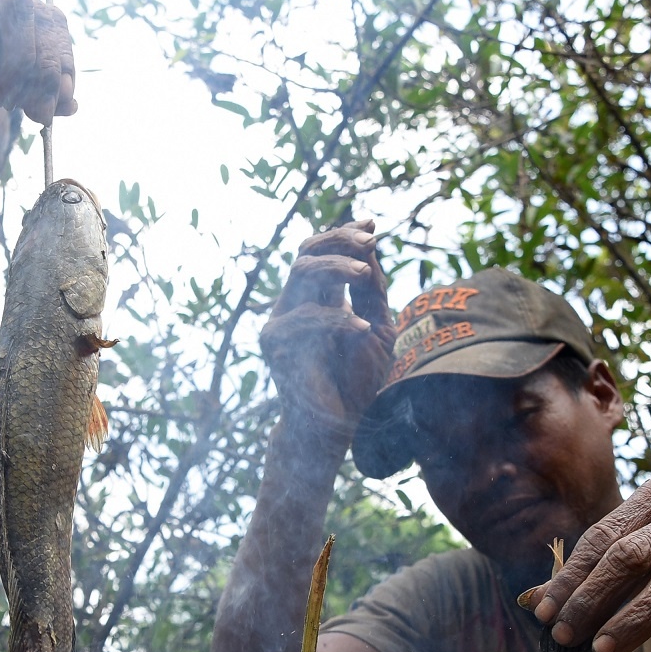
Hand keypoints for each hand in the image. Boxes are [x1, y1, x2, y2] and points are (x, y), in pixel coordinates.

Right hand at [0, 0, 75, 131]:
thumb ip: (22, 90)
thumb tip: (72, 102)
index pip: (47, 19)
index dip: (63, 61)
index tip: (65, 103)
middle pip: (39, 11)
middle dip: (51, 64)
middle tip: (47, 110)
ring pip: (16, 7)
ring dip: (23, 59)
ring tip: (11, 100)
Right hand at [257, 221, 394, 443]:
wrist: (339, 426)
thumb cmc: (357, 382)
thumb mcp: (376, 327)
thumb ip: (371, 289)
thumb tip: (371, 244)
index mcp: (319, 299)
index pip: (322, 252)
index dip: (344, 234)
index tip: (373, 225)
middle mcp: (295, 305)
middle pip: (307, 252)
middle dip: (339, 240)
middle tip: (370, 243)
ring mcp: (280, 321)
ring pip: (301, 271)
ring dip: (336, 267)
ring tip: (365, 272)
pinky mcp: (274, 343)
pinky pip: (305, 316)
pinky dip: (336, 319)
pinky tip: (360, 327)